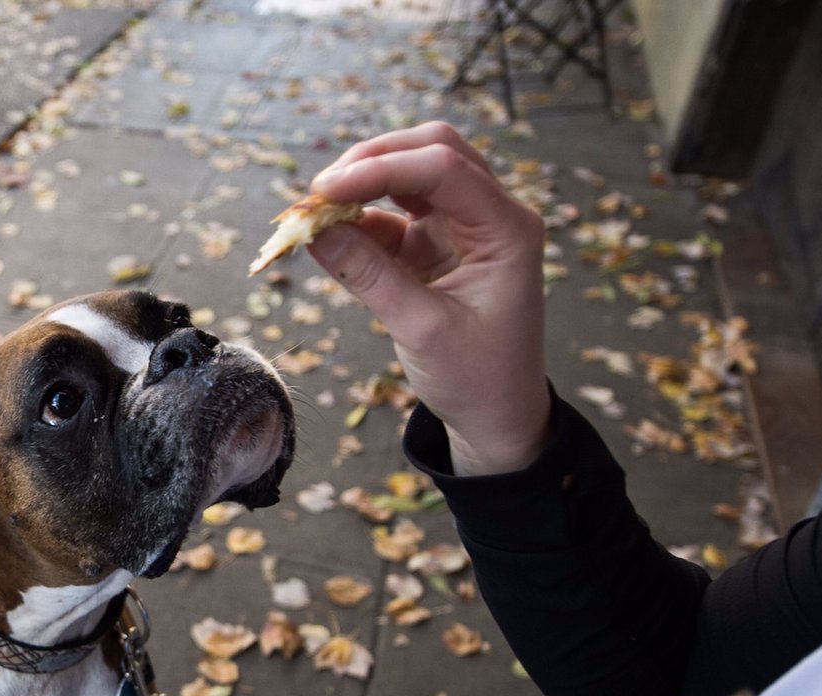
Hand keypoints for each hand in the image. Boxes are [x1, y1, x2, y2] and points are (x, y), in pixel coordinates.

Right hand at [307, 122, 550, 474]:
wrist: (496, 417)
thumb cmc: (476, 378)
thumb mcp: (421, 328)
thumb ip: (369, 276)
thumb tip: (314, 233)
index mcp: (507, 228)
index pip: (443, 168)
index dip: (380, 169)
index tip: (325, 190)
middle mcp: (490, 216)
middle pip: (431, 152)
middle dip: (372, 162)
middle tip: (319, 191)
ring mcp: (462, 229)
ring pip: (411, 178)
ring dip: (363, 186)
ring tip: (315, 211)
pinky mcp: (436, 249)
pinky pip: (394, 219)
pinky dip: (360, 222)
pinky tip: (327, 235)